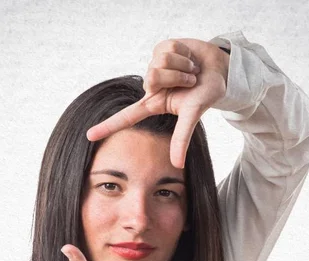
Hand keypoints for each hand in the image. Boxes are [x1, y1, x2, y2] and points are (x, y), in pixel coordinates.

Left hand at [86, 38, 229, 168]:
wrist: (219, 69)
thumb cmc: (205, 94)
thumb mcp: (193, 116)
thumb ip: (181, 139)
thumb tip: (177, 165)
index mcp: (153, 104)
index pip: (126, 117)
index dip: (107, 126)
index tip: (89, 136)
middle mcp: (151, 86)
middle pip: (151, 78)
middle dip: (176, 77)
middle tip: (190, 80)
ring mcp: (155, 66)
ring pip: (159, 63)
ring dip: (182, 66)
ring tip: (192, 70)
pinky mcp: (161, 49)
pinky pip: (168, 49)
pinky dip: (184, 54)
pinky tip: (190, 58)